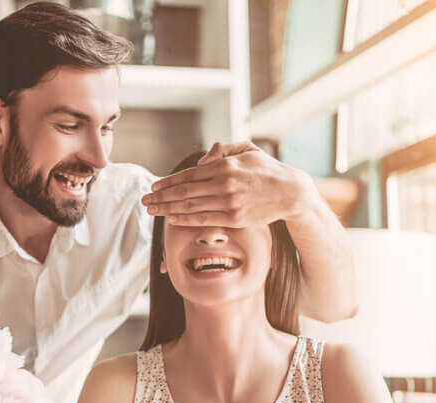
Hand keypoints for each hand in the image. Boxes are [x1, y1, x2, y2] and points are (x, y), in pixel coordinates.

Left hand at [141, 141, 319, 227]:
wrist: (290, 192)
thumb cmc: (266, 170)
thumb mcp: (247, 150)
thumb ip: (222, 149)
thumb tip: (201, 161)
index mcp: (225, 165)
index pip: (189, 175)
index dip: (169, 181)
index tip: (154, 186)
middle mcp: (225, 183)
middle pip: (185, 192)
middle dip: (161, 197)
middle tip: (145, 200)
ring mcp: (229, 202)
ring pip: (190, 207)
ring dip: (167, 209)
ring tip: (152, 210)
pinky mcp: (234, 218)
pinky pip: (204, 219)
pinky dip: (185, 220)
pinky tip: (171, 220)